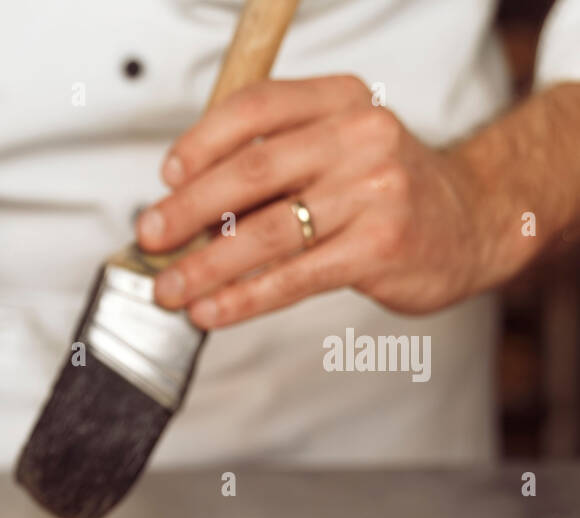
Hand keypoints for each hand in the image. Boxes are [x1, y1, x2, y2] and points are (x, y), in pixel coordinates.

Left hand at [135, 76, 491, 329]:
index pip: (256, 107)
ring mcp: (376, 191)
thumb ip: (269, 167)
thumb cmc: (383, 191)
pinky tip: (211, 311)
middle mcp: (362, 136)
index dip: (202, 142)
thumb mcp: (334, 152)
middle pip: (252, 171)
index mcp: (341, 100)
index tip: (167, 176)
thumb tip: (183, 208)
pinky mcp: (380, 247)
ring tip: (168, 289)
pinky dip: (243, 298)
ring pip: (266, 232)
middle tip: (150, 237)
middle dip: (187, 210)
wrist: (473, 222)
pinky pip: (293, 276)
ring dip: (205, 266)